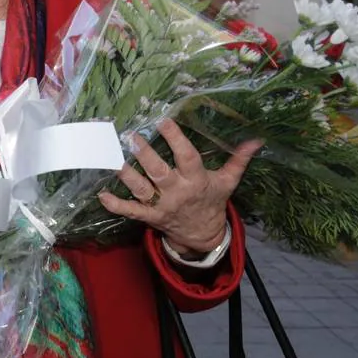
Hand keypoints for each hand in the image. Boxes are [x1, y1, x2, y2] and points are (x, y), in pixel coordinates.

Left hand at [98, 119, 260, 257]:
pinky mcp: (149, 216)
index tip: (164, 121)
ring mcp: (161, 205)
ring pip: (141, 189)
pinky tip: (101, 194)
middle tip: (131, 136)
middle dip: (145, 154)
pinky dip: (115, 205)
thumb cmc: (212, 201)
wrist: (203, 235)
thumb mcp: (228, 181)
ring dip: (126, 175)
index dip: (176, 139)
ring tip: (113, 158)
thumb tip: (256, 140)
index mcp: (196, 180)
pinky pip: (130, 211)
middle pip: (159, 172)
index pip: (186, 157)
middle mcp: (177, 192)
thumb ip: (238, 160)